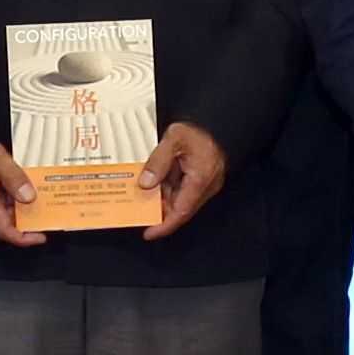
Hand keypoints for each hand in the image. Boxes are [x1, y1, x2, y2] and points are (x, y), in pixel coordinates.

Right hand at [0, 142, 46, 248]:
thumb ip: (14, 177)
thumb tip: (29, 196)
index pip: (5, 230)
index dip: (24, 238)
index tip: (40, 237)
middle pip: (8, 221)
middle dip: (27, 216)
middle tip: (45, 204)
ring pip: (5, 211)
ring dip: (20, 204)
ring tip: (35, 189)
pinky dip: (12, 197)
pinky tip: (21, 185)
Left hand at [136, 121, 230, 239]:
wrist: (216, 122)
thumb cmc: (200, 129)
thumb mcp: (174, 140)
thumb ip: (158, 162)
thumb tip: (146, 183)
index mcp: (200, 180)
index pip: (181, 212)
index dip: (164, 226)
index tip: (149, 233)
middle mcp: (205, 187)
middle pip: (179, 208)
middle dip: (158, 211)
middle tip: (137, 208)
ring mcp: (204, 184)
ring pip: (180, 200)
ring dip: (161, 198)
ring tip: (141, 193)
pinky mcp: (201, 179)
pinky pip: (183, 191)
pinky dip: (167, 189)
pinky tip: (154, 182)